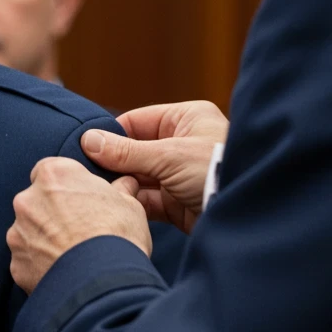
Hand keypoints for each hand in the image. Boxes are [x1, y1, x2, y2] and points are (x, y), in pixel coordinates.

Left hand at [8, 158, 148, 294]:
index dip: (66, 185)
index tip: (80, 199)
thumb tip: (125, 185)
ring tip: (72, 254)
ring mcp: (18, 233)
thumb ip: (120, 190)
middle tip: (79, 229)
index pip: (50, 171)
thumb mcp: (130, 206)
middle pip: (37, 201)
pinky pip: (28, 260)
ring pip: (30, 231)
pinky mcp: (16, 263)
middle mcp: (28, 200)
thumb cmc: (118, 238)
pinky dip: (41, 264)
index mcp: (54, 175)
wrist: (103, 285)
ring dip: (45, 239)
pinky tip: (63, 271)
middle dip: (53, 212)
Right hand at [81, 101, 228, 232]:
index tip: (86, 146)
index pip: (137, 122)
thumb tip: (88, 140)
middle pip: (134, 151)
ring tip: (96, 190)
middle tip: (85, 171)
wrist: (246, 211)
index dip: (111, 134)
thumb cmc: (216, 170)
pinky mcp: (176, 202)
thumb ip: (126, 151)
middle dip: (112, 163)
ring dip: (120, 184)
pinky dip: (131, 202)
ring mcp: (178, 174)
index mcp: (185, 120)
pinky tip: (114, 205)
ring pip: (138, 177)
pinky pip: (146, 200)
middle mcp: (181, 144)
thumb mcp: (168, 156)